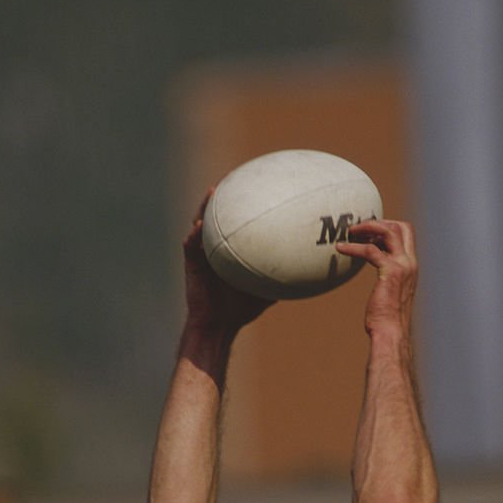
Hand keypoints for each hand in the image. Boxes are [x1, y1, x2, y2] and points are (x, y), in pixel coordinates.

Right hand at [183, 190, 274, 332]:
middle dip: (225, 196)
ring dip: (206, 207)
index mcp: (232, 250)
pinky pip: (191, 246)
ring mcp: (202, 254)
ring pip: (201, 224)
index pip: (238, 221)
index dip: (245, 204)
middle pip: (218, 216)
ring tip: (214, 191)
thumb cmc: (241, 308)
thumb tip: (312, 273)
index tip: (258, 185)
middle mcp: (216, 247)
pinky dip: (194, 235)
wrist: (218, 325)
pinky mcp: (191, 264)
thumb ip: (284, 278)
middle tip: (236, 177)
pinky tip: (199, 225)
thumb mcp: (268, 290)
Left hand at [337, 220, 417, 336]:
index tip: (369, 234)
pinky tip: (340, 249)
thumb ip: (388, 279)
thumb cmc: (387, 318)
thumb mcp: (390, 292)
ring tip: (349, 233)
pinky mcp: (390, 272)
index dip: (388, 228)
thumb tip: (377, 276)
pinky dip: (353, 247)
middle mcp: (410, 263)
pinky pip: (370, 250)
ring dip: (367, 227)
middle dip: (380, 222)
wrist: (391, 332)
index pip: (407, 235)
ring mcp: (402, 266)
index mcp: (411, 266)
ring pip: (389, 231)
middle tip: (359, 230)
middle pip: (401, 227)